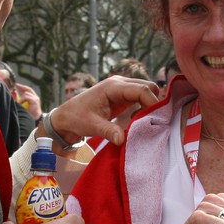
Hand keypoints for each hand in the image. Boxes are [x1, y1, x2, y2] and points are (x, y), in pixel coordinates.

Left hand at [14, 82, 41, 120]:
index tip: (17, 85)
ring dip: (21, 97)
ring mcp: (36, 98)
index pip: (28, 90)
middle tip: (16, 85)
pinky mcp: (35, 101)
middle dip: (22, 87)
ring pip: (27, 93)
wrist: (35, 118)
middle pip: (28, 89)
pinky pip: (27, 97)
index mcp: (33, 97)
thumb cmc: (29, 113)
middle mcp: (35, 97)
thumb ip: (21, 100)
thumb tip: (15, 96)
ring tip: (19, 102)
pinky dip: (23, 99)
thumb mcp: (24, 105)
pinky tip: (21, 103)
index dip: (22, 87)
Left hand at [44, 76, 159, 149]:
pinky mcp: (122, 97)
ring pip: (146, 91)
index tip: (157, 119)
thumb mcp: (92, 125)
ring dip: (149, 105)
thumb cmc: (76, 118)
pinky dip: (144, 108)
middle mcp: (119, 83)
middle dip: (154, 103)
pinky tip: (136, 121)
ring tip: (143, 122)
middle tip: (153, 122)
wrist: (66, 117)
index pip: (142, 89)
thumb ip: (108, 131)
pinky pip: (140, 98)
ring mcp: (122, 89)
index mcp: (113, 86)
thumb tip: (122, 140)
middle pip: (148, 87)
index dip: (153, 103)